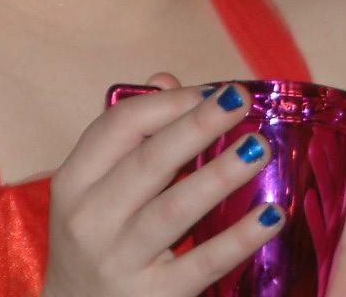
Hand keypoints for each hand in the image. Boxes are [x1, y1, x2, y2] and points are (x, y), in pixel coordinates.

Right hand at [42, 79, 284, 296]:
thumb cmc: (96, 235)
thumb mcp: (96, 185)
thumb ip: (132, 132)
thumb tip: (170, 82)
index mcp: (75, 180)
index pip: (118, 126)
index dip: (166, 103)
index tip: (209, 91)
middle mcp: (91, 219)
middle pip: (150, 161)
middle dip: (198, 125)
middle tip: (240, 100)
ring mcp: (121, 261)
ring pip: (176, 208)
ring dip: (221, 173)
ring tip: (259, 146)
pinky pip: (204, 263)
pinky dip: (239, 238)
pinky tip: (270, 214)